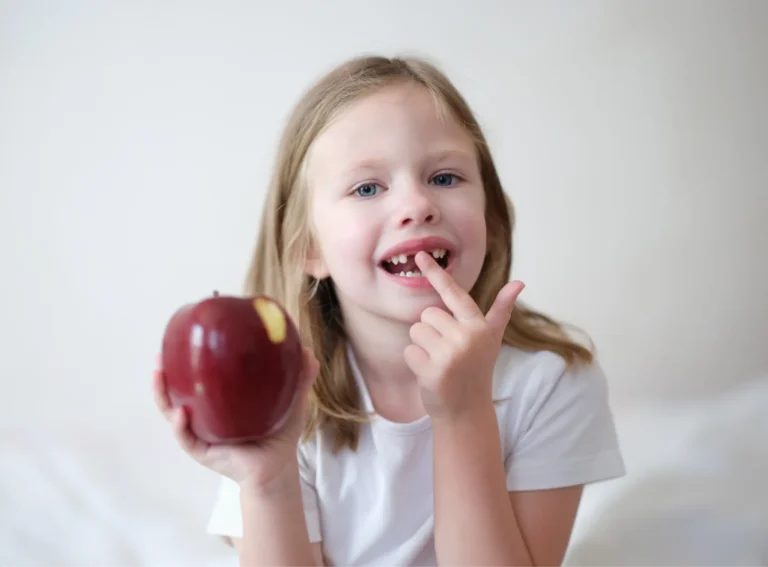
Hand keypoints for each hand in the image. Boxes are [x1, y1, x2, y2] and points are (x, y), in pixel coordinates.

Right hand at [152, 346, 318, 490]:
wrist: (278, 469)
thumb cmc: (279, 434)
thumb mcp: (289, 401)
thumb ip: (299, 378)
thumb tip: (308, 351)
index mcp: (219, 403)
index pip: (195, 380)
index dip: (183, 363)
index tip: (176, 342)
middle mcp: (204, 417)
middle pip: (174, 395)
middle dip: (163, 378)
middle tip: (159, 359)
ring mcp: (201, 434)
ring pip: (172, 414)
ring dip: (162, 396)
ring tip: (160, 377)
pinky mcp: (203, 453)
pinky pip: (186, 439)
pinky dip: (180, 426)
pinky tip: (179, 413)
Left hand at [404, 251, 524, 420]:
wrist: (467, 410)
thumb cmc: (476, 369)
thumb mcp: (491, 338)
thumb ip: (500, 310)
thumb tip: (520, 282)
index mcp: (480, 326)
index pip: (454, 293)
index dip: (436, 273)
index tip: (419, 254)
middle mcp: (468, 337)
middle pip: (427, 314)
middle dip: (432, 331)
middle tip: (447, 352)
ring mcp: (451, 355)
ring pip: (416, 331)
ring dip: (422, 346)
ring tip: (440, 362)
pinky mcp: (433, 371)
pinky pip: (409, 351)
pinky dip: (415, 362)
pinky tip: (431, 374)